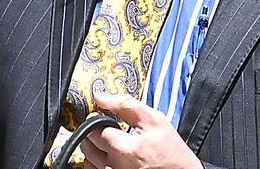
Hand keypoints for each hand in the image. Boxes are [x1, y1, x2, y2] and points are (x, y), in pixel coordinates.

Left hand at [81, 92, 200, 168]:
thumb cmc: (173, 153)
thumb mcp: (155, 121)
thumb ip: (126, 105)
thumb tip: (100, 96)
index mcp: (124, 149)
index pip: (92, 128)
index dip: (97, 119)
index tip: (105, 118)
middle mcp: (114, 166)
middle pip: (87, 143)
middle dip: (93, 132)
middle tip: (108, 129)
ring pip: (88, 157)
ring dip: (94, 147)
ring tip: (111, 143)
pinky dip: (97, 161)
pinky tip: (110, 156)